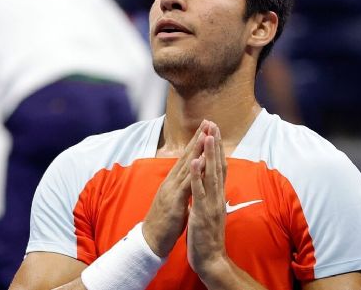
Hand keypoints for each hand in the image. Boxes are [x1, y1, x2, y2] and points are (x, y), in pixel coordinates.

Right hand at [143, 120, 209, 256]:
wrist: (152, 239)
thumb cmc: (165, 221)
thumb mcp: (176, 200)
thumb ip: (182, 188)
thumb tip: (190, 180)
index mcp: (174, 181)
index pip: (188, 158)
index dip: (197, 142)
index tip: (207, 128)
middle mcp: (172, 181)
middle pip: (187, 156)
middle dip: (198, 138)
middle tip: (208, 122)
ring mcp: (172, 189)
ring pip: (187, 166)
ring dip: (197, 149)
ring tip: (206, 134)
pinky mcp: (174, 200)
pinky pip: (186, 184)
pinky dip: (193, 171)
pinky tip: (200, 161)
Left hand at [187, 123, 228, 276]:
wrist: (211, 259)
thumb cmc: (208, 236)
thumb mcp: (211, 211)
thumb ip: (213, 196)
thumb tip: (213, 184)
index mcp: (217, 195)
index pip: (219, 167)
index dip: (217, 149)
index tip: (214, 131)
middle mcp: (217, 196)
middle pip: (218, 165)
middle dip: (215, 144)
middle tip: (213, 124)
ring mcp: (210, 203)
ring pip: (210, 174)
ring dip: (209, 154)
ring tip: (207, 136)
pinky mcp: (202, 212)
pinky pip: (198, 191)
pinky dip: (197, 176)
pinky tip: (194, 162)